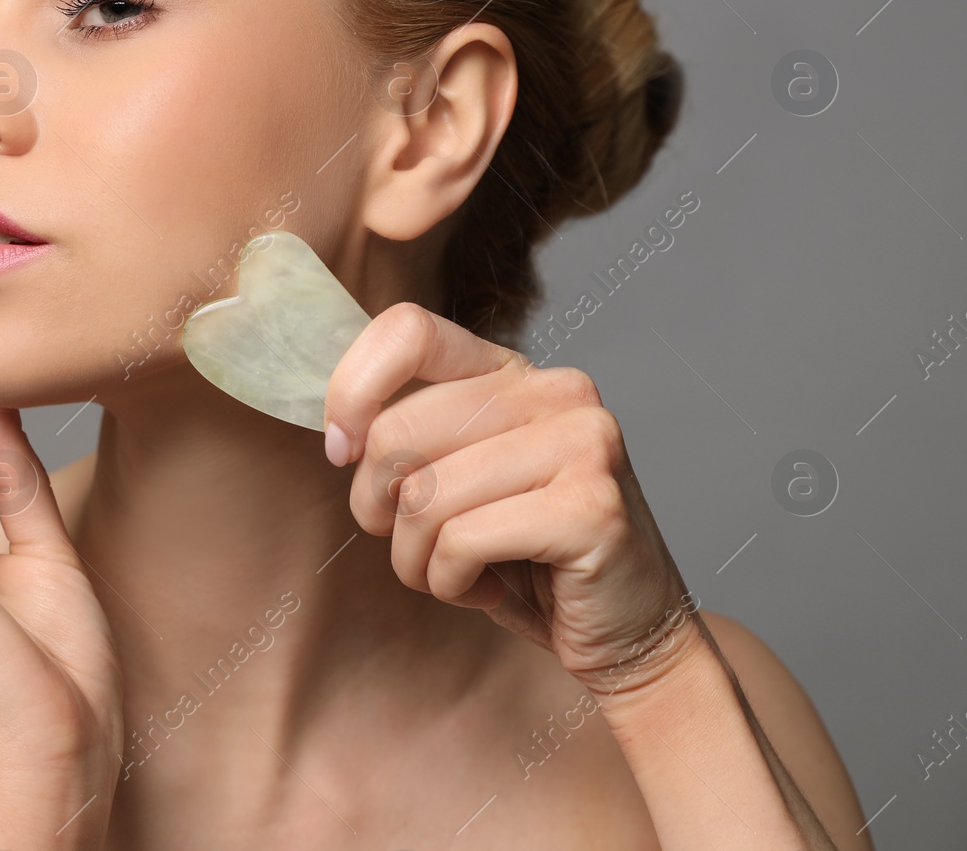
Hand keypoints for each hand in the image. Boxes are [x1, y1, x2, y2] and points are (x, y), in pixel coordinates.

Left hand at [322, 303, 701, 697]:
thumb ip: (411, 438)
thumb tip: (336, 428)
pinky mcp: (591, 507)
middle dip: (377, 506)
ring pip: (424, 495)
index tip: (342, 451)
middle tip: (410, 543)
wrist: (629, 635)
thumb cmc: (529, 560)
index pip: (408, 330)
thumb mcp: (459, 481)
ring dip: (415, 559)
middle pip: (396, 429)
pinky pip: (462, 541)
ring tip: (454, 574)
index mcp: (514, 372)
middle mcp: (556, 391)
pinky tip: (489, 590)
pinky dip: (451, 582)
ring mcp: (583, 443)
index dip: (351, 391)